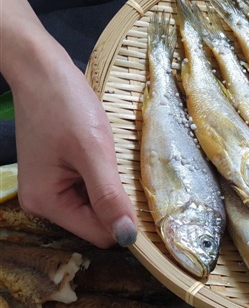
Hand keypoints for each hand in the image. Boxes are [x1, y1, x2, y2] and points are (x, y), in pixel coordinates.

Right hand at [12, 48, 137, 247]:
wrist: (43, 71)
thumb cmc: (66, 106)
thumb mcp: (93, 151)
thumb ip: (109, 196)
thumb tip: (127, 237)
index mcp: (47, 203)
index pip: (98, 235)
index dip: (124, 224)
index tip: (146, 204)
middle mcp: (43, 203)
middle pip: (96, 222)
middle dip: (116, 204)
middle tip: (126, 173)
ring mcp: (50, 188)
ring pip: (95, 206)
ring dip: (110, 190)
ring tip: (112, 162)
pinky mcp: (58, 174)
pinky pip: (89, 190)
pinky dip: (103, 179)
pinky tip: (104, 158)